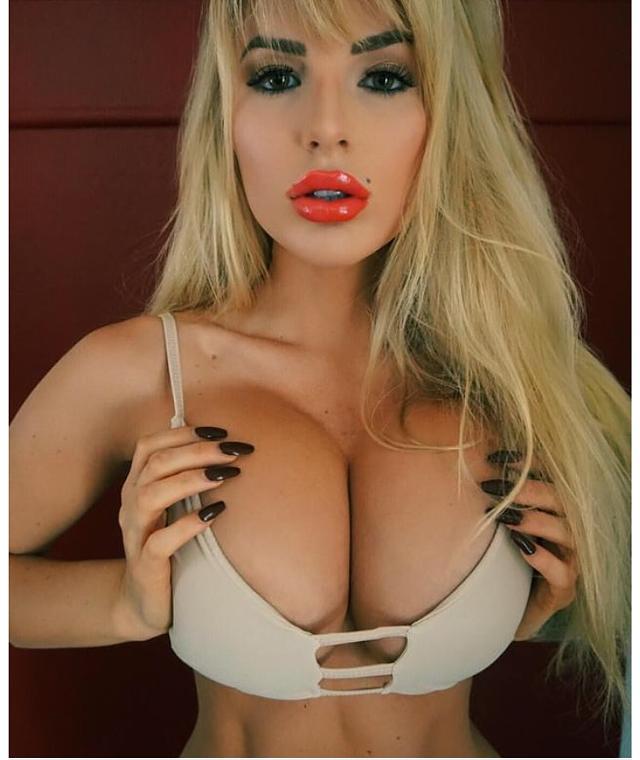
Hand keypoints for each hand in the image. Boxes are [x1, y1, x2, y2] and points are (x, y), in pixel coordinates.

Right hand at [115, 425, 251, 639]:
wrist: (143, 602)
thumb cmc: (166, 545)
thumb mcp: (173, 507)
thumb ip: (186, 478)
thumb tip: (222, 445)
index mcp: (136, 485)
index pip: (149, 445)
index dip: (183, 433)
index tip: (222, 431)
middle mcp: (130, 504)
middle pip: (157, 463)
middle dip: (198, 450)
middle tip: (234, 450)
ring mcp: (135, 534)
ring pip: (153, 494)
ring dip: (192, 478)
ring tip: (227, 474)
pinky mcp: (145, 565)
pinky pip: (162, 541)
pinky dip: (189, 524)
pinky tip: (216, 513)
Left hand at [481, 450, 578, 641]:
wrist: (503, 611)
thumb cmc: (501, 562)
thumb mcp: (497, 526)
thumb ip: (493, 500)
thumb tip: (469, 469)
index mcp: (553, 512)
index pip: (551, 480)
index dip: (529, 465)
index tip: (497, 457)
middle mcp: (567, 534)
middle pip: (561, 502)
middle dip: (529, 490)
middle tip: (495, 485)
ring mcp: (570, 563)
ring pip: (567, 533)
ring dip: (535, 520)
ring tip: (506, 516)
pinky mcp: (564, 591)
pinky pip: (562, 572)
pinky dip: (544, 558)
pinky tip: (523, 548)